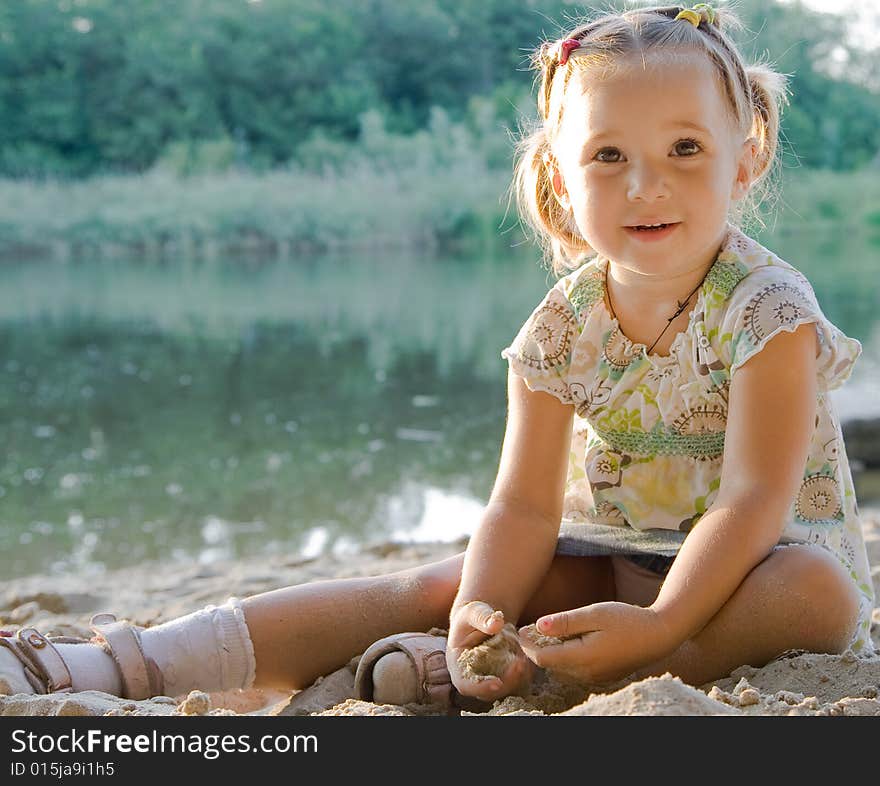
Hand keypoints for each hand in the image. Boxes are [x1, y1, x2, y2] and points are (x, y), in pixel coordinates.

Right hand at [446, 601, 533, 701]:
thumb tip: (496, 623)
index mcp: (458, 664)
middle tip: (520, 664)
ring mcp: (489, 678)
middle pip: (488, 692)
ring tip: (526, 658)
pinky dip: (525, 672)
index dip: (480, 687)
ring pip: (505, 688)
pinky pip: (517, 681)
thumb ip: (482, 617)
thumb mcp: (474, 611)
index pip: (464, 684)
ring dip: (518, 678)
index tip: (497, 683)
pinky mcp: (504, 676)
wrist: (484, 616)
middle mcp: (472, 676)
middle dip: (506, 682)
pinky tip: (528, 657)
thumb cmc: (474, 613)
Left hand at [517, 601, 676, 685]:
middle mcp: (586, 674)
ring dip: (550, 653)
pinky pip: (574, 670)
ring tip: (546, 631)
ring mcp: (595, 678)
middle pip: (549, 665)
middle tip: (528, 628)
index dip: (527, 645)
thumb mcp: (594, 614)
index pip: (542, 658)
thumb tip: (538, 625)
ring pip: (560, 669)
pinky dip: (565, 656)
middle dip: (536, 648)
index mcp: (582, 658)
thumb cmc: (627, 619)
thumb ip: (565, 622)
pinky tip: (568, 640)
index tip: (519, 629)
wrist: (659, 634)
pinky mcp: (601, 677)